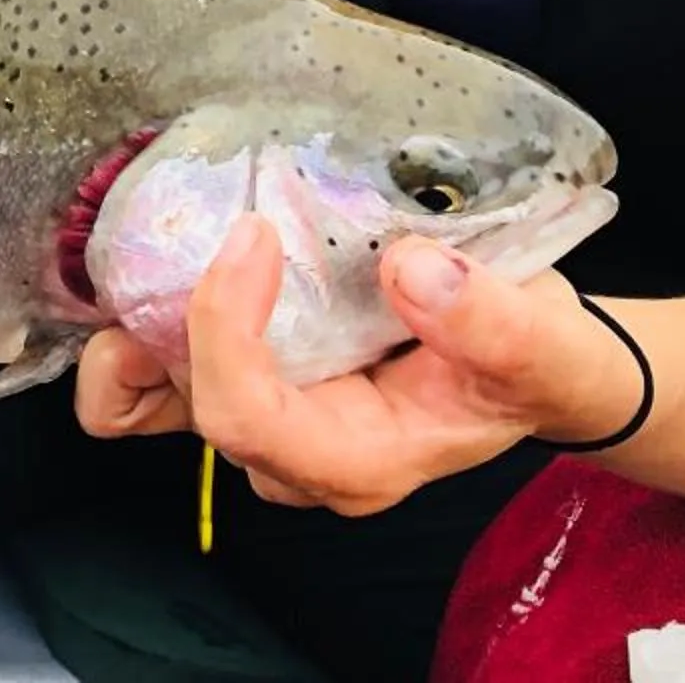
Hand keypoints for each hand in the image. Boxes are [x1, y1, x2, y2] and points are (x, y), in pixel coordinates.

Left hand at [75, 215, 628, 515]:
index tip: (254, 236)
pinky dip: (148, 317)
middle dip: (172, 317)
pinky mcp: (248, 378)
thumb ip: (491, 321)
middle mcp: (296, 453)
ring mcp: (264, 417)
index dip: (226, 328)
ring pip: (150, 398)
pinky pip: (156, 370)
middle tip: (203, 222)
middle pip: (189, 406)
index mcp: (358, 461)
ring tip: (172, 234)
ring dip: (142, 319)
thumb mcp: (541, 343)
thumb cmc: (534, 363)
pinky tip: (174, 255)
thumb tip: (410, 270)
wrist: (533, 363)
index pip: (249, 417)